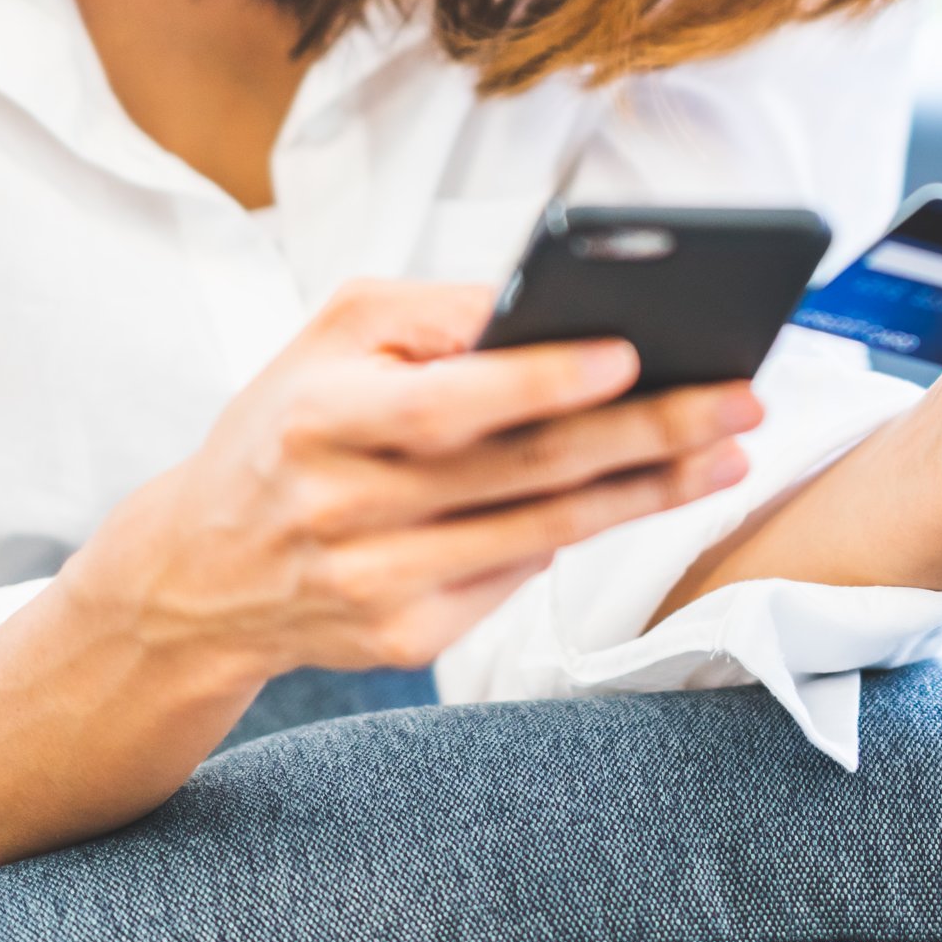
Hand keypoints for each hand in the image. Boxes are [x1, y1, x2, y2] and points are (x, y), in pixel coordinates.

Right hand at [72, 278, 760, 678]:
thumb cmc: (288, 425)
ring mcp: (376, 585)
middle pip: (523, 472)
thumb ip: (438, 310)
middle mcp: (344, 508)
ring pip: (544, 534)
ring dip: (651, 491)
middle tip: (742, 399)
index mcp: (320, 417)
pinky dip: (588, 534)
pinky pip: (519, 578)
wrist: (199, 573)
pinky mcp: (403, 638)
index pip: (447, 404)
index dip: (542, 382)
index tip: (633, 352)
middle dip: (648, 433)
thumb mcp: (332, 336)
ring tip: (731, 449)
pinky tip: (650, 494)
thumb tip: (552, 303)